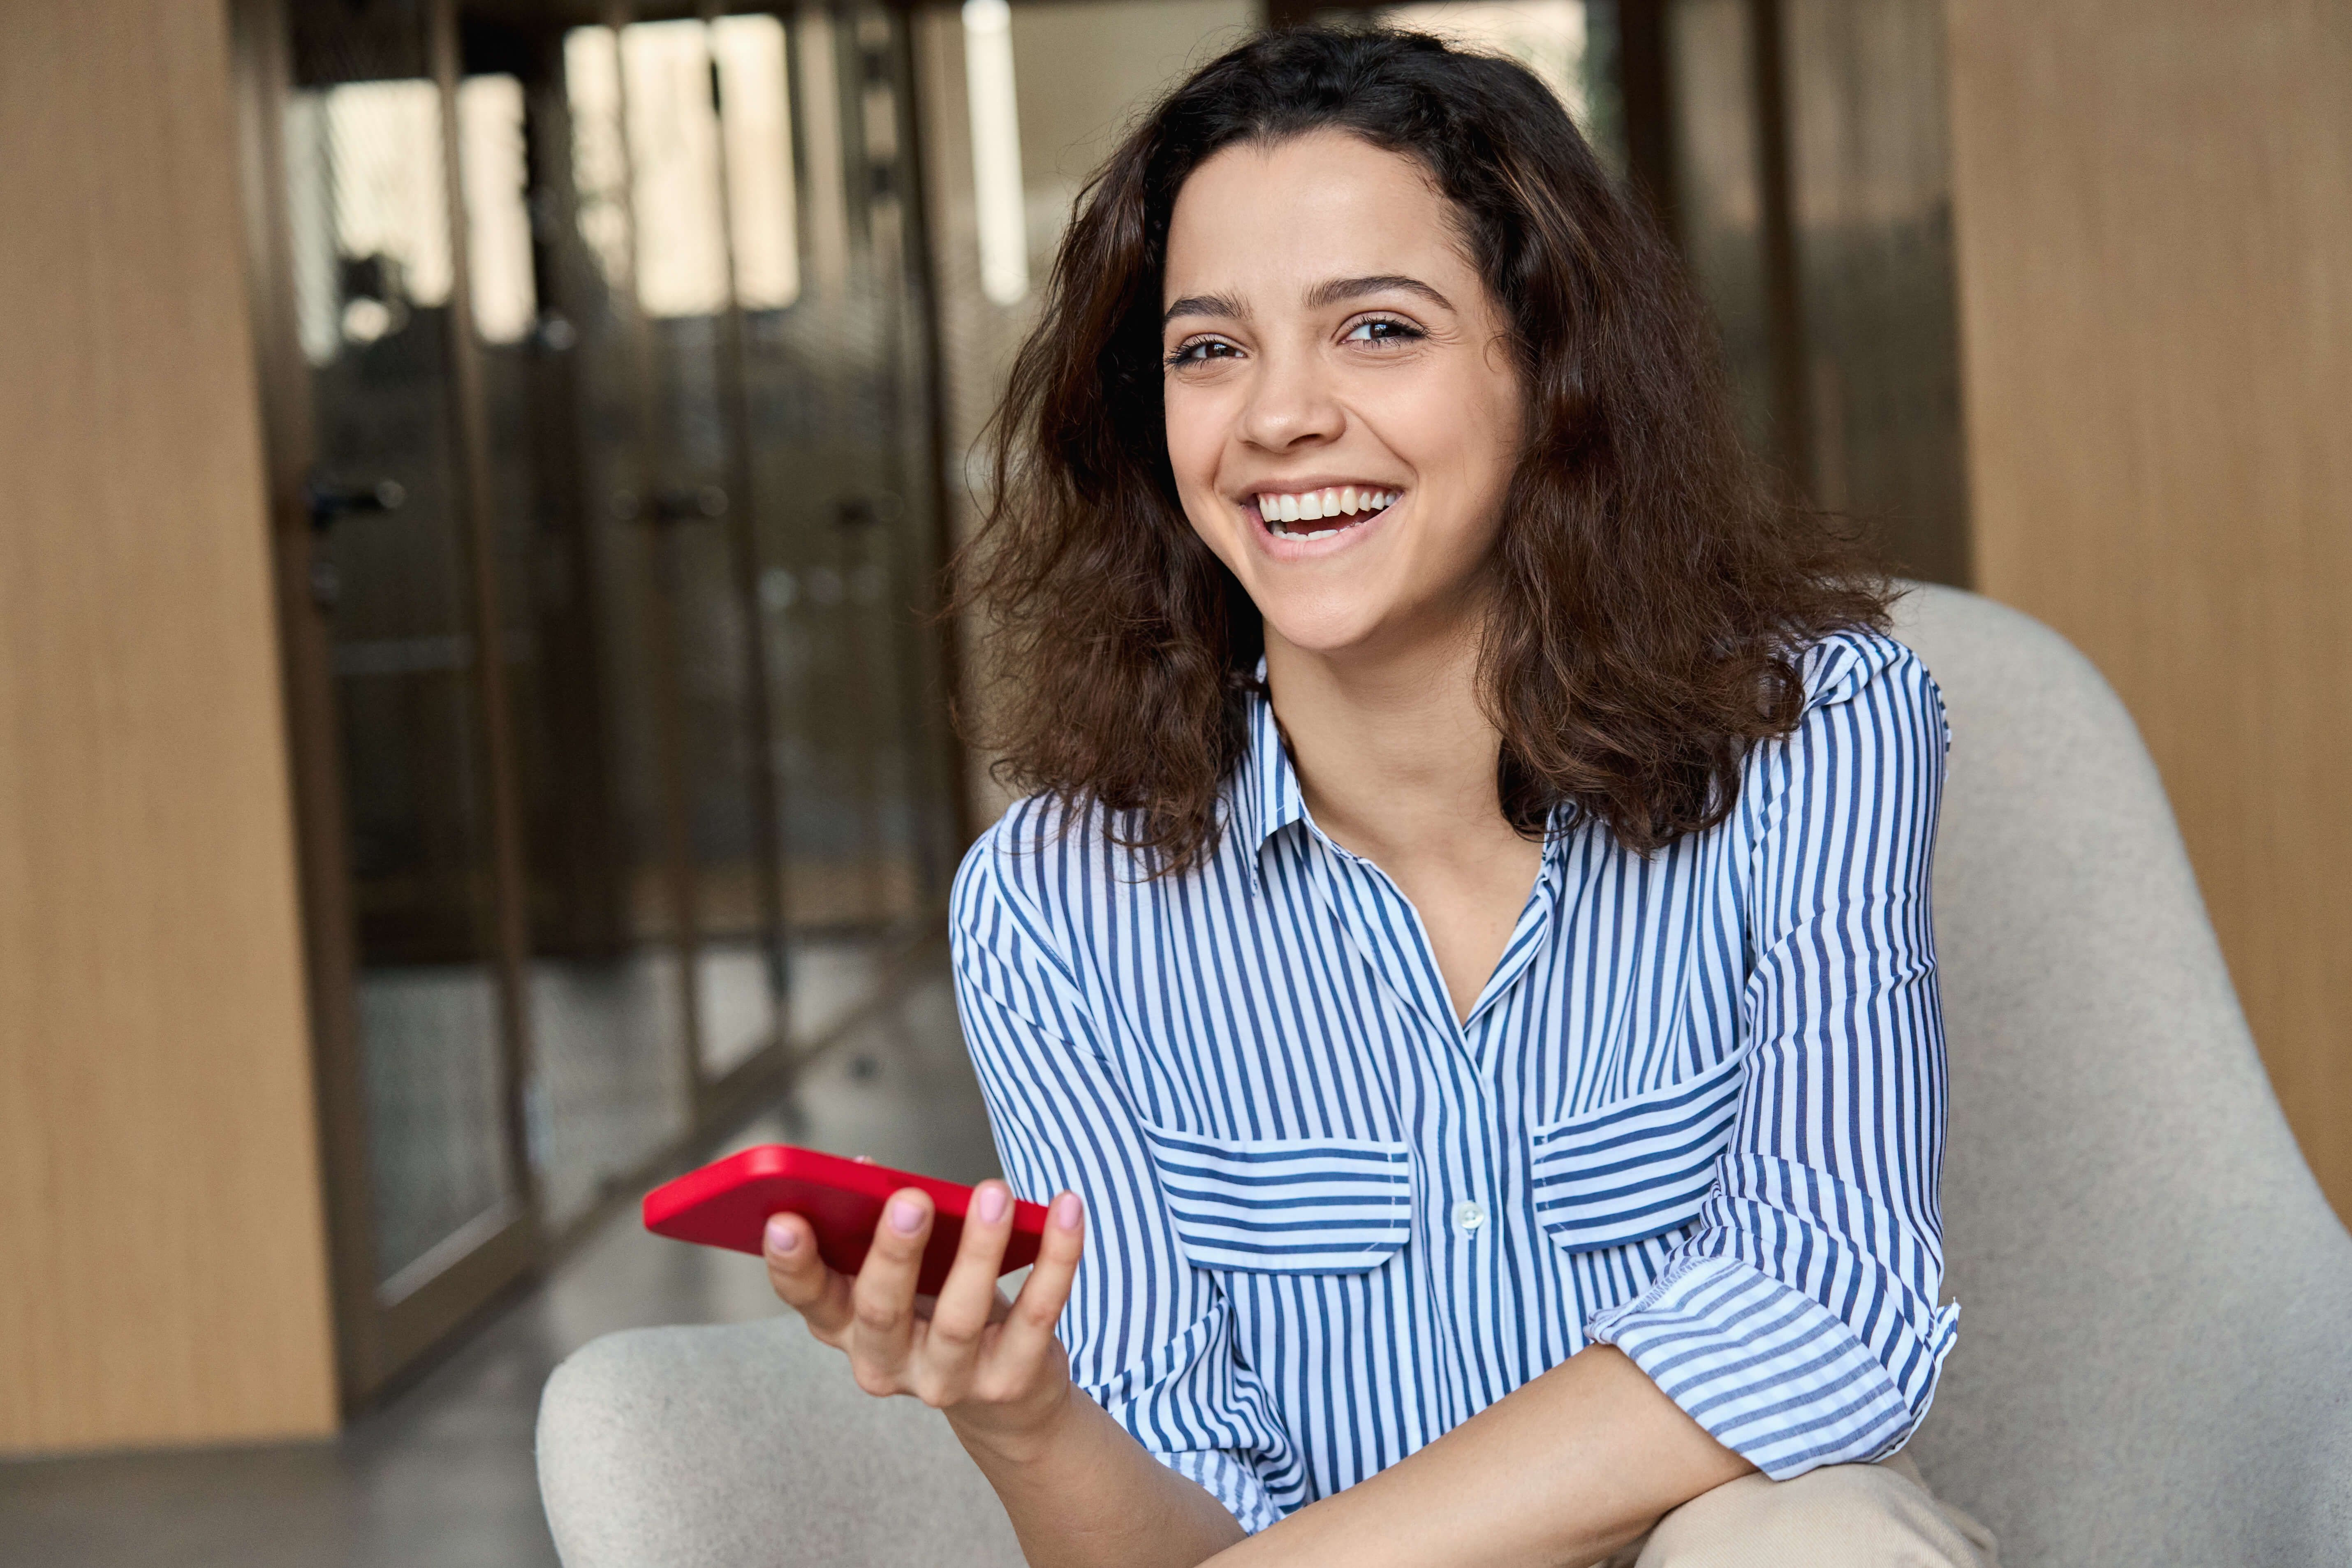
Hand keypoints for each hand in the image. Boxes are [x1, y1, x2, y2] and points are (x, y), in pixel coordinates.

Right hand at [763, 1179, 1087, 1456]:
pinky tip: (1066, 1209)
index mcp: (846, 1328)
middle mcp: (887, 1363)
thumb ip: (878, 1226)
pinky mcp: (1011, 1380)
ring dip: (979, 1248)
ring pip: (959, 1317)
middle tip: (911, 1198)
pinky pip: (1036, 1315)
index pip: (809, 1298)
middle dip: (894, 1252)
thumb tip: (864, 1167)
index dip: (792, 1263)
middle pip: (881, 1310)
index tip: (783, 1218)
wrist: (1007, 1401)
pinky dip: (1056, 1258)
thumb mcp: (903, 1277)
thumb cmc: (940, 1314)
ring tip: (995, 1192)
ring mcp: (948, 1380)